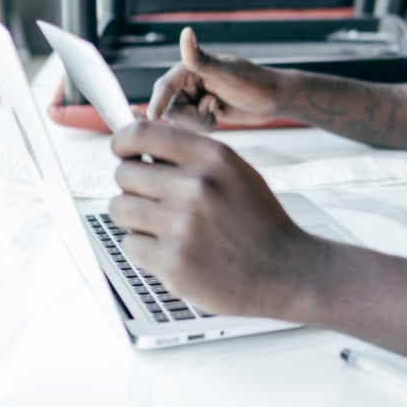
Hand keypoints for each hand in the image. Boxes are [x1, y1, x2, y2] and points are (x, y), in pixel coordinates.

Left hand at [108, 121, 323, 316]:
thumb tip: (139, 144)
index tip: (122, 152)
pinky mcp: (173, 263)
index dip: (123, 142)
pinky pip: (130, 244)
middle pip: (124, 174)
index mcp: (213, 158)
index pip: (142, 134)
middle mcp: (198, 187)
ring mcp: (184, 226)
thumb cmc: (258, 222)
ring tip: (163, 227)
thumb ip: (191, 156)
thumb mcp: (235, 172)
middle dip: (133, 187)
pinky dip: (145, 249)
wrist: (286, 271)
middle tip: (153, 200)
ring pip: (120, 208)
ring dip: (135, 218)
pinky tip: (172, 251)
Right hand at [147, 27, 281, 131]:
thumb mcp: (227, 72)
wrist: (275, 99)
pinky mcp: (203, 111)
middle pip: (170, 108)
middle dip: (190, 115)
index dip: (156, 102)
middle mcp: (189, 81)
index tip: (152, 118)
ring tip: (218, 110)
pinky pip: (192, 127)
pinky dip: (206, 125)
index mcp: (189, 67)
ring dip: (199, 121)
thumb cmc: (254, 82)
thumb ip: (201, 59)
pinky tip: (220, 115)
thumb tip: (186, 32)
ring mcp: (195, 97)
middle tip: (213, 109)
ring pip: (180, 120)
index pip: (164, 87)